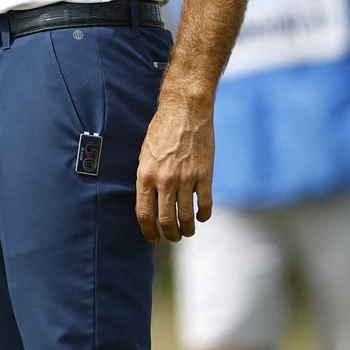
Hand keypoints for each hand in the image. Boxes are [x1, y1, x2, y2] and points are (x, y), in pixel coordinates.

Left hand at [134, 91, 214, 242]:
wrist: (185, 111)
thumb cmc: (161, 131)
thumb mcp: (144, 154)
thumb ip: (146, 178)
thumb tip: (148, 202)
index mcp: (145, 175)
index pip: (144, 213)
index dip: (149, 231)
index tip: (154, 238)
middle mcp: (164, 180)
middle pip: (165, 220)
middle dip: (169, 234)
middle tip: (172, 238)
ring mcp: (186, 178)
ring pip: (186, 216)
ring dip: (187, 229)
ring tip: (187, 232)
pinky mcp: (205, 175)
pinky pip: (205, 204)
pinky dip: (203, 215)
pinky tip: (202, 217)